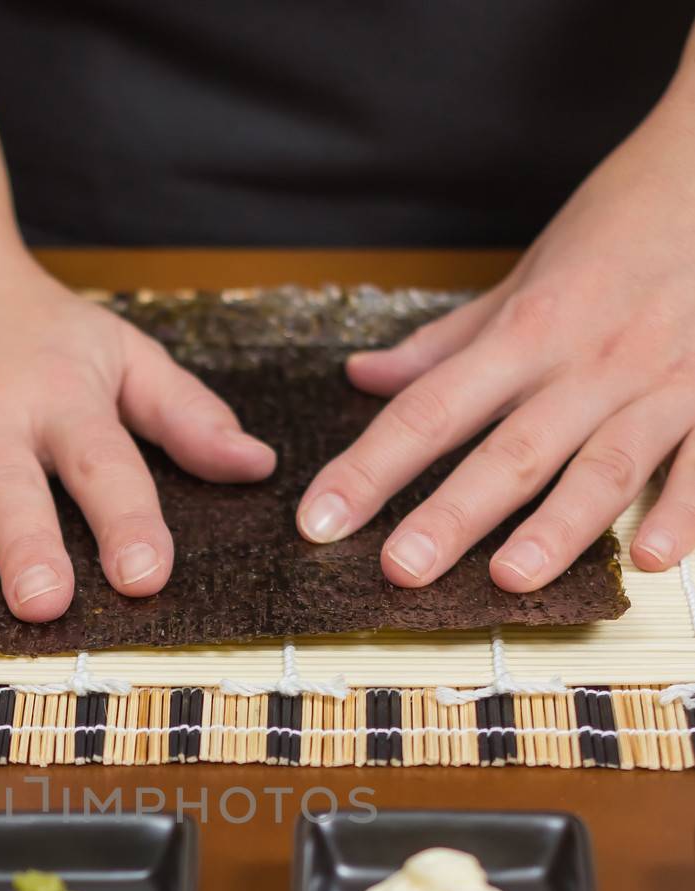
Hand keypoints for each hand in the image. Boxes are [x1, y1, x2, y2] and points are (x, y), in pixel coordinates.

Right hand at [0, 256, 274, 618]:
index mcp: (62, 395)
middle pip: (10, 484)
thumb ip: (185, 415)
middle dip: (28, 544)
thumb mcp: (117, 353)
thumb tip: (256, 465)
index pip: (104, 464)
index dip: (127, 520)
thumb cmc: (27, 323)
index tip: (146, 575)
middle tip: (45, 601)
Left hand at [297, 95, 694, 589]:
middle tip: (400, 568)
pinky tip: (651, 557)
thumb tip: (362, 375)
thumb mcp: (530, 273)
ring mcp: (660, 381)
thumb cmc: (625, 225)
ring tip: (510, 579)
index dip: (368, 468)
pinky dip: (683, 509)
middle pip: (510, 448)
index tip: (318, 519)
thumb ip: (449, 341)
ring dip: (558, 526)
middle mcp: (589, 361)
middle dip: (452, 513)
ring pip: (603, 464)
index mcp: (530, 330)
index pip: (429, 409)